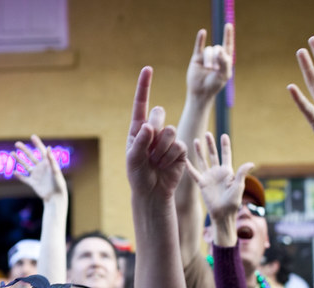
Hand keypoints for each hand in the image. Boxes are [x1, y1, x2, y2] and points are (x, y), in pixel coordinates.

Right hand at [13, 135, 66, 201]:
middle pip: (31, 156)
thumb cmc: (59, 184)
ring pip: (26, 166)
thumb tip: (48, 147)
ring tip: (12, 153)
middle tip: (17, 143)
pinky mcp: (33, 183)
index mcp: (47, 164)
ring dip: (19, 159)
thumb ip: (51, 159)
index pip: (42, 151)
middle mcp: (41, 168)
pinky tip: (14, 172)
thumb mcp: (55, 171)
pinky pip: (24, 178)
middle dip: (24, 149)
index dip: (37, 143)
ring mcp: (36, 175)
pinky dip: (19, 176)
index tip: (32, 136)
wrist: (56, 197)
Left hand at [127, 68, 186, 198]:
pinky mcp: (180, 149)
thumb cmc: (138, 176)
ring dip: (161, 150)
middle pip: (159, 114)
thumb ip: (140, 142)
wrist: (152, 192)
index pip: (141, 104)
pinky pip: (179, 145)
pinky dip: (170, 157)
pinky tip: (165, 165)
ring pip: (170, 131)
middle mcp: (154, 130)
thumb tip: (148, 126)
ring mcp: (168, 139)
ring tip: (155, 162)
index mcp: (138, 129)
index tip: (148, 69)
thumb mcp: (133, 160)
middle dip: (155, 129)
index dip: (145, 86)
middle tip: (149, 150)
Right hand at [184, 132, 253, 244]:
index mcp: (228, 172)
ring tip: (196, 140)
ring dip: (200, 151)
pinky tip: (184, 159)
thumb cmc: (233, 202)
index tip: (224, 135)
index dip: (225, 145)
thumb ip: (242, 174)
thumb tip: (251, 163)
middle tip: (207, 133)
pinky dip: (189, 166)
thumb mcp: (238, 187)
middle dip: (211, 144)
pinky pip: (194, 173)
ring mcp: (209, 177)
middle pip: (213, 155)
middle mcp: (218, 172)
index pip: (226, 155)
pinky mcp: (202, 184)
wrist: (222, 214)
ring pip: (203, 161)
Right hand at [186, 24, 233, 100]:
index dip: (228, 35)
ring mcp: (206, 57)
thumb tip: (219, 49)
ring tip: (208, 68)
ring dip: (209, 59)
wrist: (200, 92)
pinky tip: (202, 32)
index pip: (228, 45)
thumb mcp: (223, 74)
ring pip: (208, 51)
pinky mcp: (197, 58)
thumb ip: (224, 62)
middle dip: (216, 57)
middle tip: (214, 69)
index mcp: (225, 59)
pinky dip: (200, 39)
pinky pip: (199, 46)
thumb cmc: (214, 85)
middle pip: (217, 48)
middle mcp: (216, 56)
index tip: (228, 25)